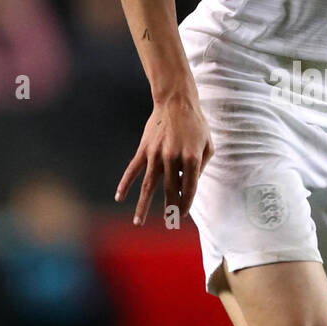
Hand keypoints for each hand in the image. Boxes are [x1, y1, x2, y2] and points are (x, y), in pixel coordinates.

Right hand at [115, 94, 213, 226]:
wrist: (176, 102)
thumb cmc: (196, 124)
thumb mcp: (207, 145)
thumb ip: (200, 167)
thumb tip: (189, 186)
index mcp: (191, 158)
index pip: (188, 189)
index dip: (186, 204)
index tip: (182, 215)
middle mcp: (172, 158)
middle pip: (169, 190)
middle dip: (169, 209)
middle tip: (168, 223)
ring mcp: (156, 154)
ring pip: (148, 186)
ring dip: (143, 206)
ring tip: (138, 222)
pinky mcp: (144, 149)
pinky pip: (133, 169)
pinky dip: (125, 184)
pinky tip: (119, 197)